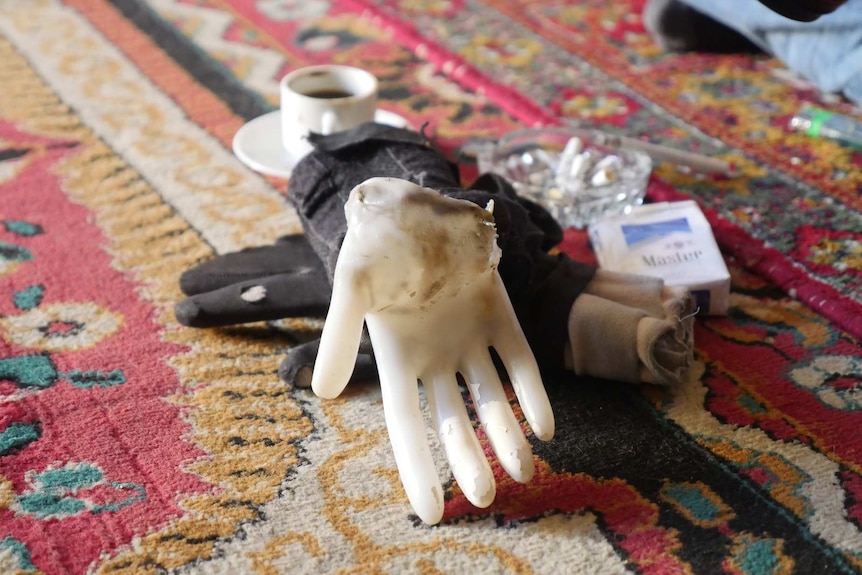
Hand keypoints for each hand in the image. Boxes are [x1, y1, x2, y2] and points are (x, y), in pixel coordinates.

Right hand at [311, 177, 553, 523]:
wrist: (417, 201)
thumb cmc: (375, 243)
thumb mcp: (351, 287)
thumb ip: (339, 337)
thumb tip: (324, 394)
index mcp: (395, 357)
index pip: (405, 424)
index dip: (417, 467)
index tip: (432, 512)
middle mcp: (435, 357)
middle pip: (453, 420)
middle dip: (469, 458)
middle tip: (485, 495)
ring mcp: (470, 338)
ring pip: (492, 398)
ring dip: (507, 434)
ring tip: (524, 471)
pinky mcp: (501, 317)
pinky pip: (521, 362)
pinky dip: (533, 392)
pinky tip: (546, 424)